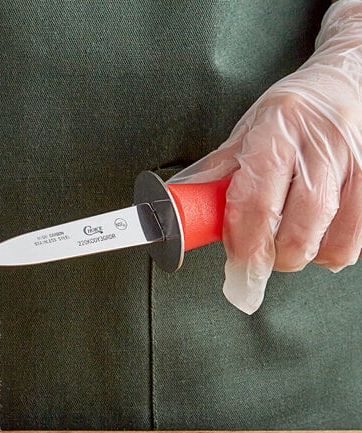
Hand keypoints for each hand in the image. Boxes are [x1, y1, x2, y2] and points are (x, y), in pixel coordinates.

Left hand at [170, 0, 361, 313]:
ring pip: (333, 240)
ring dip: (305, 255)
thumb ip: (221, 171)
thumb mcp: (249, 128)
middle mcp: (323, 141)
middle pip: (297, 229)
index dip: (244, 242)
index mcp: (279, 126)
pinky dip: (335, 248)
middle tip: (261, 256)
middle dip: (272, 257)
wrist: (352, 75)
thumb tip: (185, 209)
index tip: (236, 259)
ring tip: (291, 242)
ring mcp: (360, 159)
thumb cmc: (294, 108)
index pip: (257, 201)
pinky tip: (321, 234)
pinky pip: (358, 237)